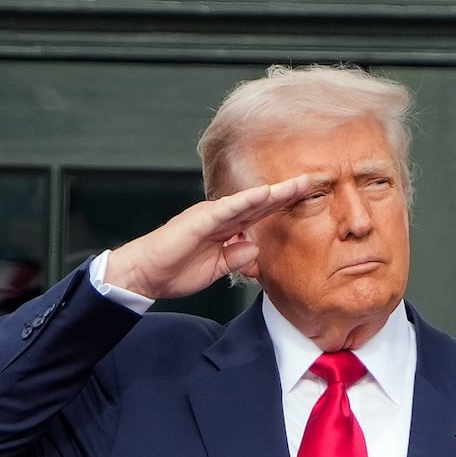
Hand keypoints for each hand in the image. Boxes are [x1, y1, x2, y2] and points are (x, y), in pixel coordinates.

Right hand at [105, 176, 313, 298]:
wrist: (144, 274)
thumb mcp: (215, 268)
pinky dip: (246, 201)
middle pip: (259, 203)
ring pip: (247, 201)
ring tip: (297, 185)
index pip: (258, 215)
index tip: (304, 200)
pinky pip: (227, 209)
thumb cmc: (174, 271)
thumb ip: (235, 258)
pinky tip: (265, 194)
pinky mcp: (199, 220)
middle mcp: (219, 217)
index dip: (281, 206)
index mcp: (224, 228)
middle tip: (311, 182)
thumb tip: (255, 248)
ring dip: (273, 193)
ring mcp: (209, 216)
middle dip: (285, 194)